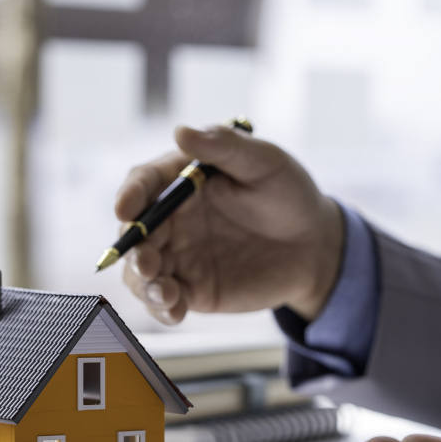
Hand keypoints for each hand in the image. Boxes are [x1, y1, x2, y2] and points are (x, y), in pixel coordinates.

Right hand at [117, 124, 343, 323]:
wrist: (315, 246)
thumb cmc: (289, 194)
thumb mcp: (265, 162)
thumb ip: (225, 146)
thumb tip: (181, 131)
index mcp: (182, 180)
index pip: (144, 183)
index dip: (130, 194)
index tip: (125, 208)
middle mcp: (172, 218)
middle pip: (134, 232)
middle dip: (132, 248)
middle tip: (147, 262)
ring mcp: (179, 256)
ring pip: (140, 271)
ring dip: (142, 283)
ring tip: (164, 291)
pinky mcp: (192, 289)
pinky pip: (165, 300)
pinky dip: (162, 308)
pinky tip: (174, 311)